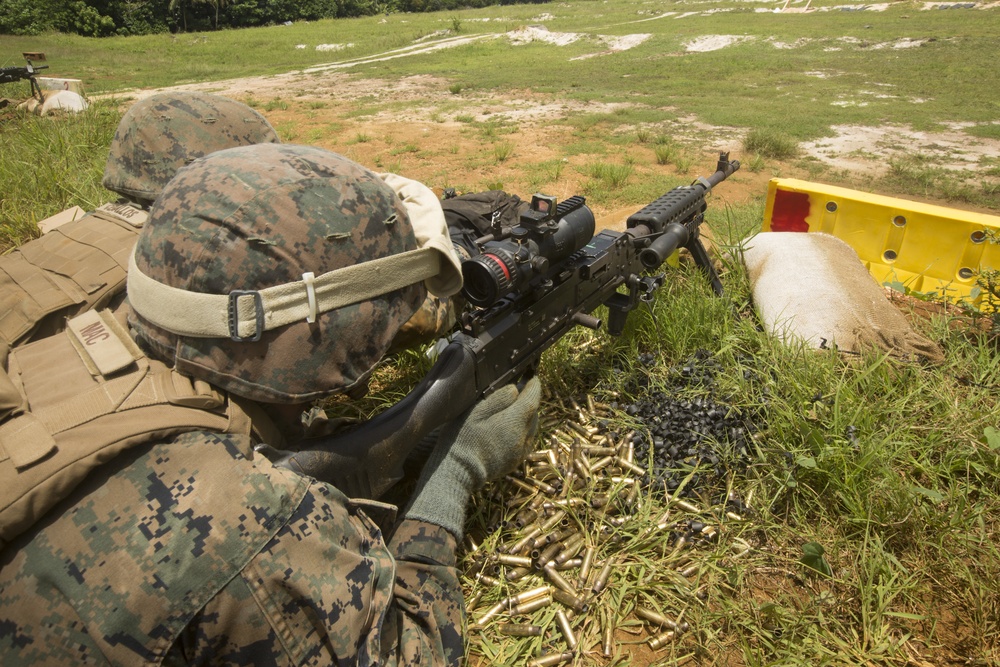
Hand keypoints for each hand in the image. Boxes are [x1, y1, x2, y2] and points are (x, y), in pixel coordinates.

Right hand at [403, 378, 540, 537]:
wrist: (458, 472)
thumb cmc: (463, 438)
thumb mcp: (476, 411)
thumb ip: (498, 398)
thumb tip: (515, 390)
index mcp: (514, 422)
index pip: (532, 399)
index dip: (534, 386)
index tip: (533, 377)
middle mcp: (523, 438)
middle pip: (534, 414)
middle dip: (529, 401)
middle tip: (518, 390)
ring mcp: (520, 452)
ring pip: (531, 428)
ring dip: (525, 417)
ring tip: (512, 409)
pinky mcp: (515, 462)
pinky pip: (525, 441)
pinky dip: (521, 431)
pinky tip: (507, 428)